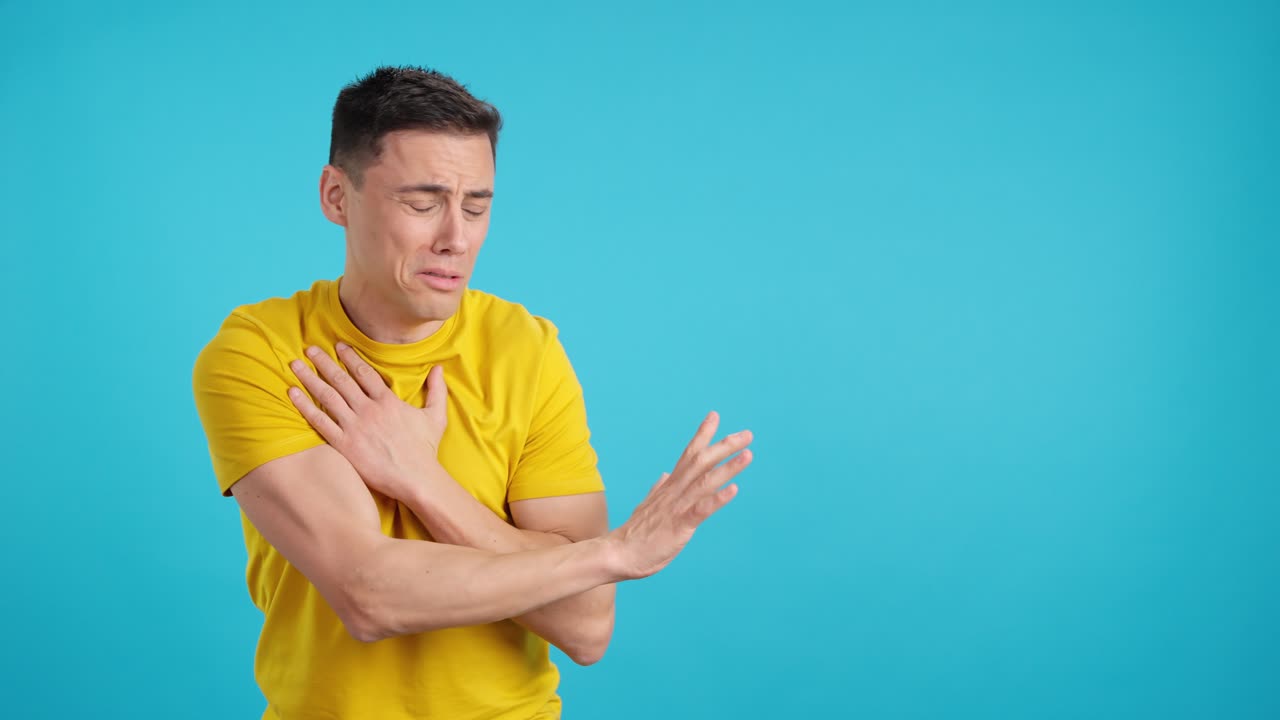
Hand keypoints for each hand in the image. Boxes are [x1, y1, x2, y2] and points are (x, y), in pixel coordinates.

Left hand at [286, 342, 447, 499]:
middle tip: (309, 349)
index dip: (349, 357)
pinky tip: (293, 394)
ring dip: (309, 378)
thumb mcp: (436, 416)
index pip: (364, 372)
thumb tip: (439, 368)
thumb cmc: (425, 450)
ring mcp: (355, 427)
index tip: (337, 346)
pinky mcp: (344, 445)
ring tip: (295, 366)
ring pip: (327, 396)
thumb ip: (437, 390)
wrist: (416, 479)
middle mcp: (368, 410)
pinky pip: (320, 422)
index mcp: (388, 401)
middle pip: (341, 380)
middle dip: (323, 362)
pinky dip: (304, 406)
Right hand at [606, 411, 752, 579]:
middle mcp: (674, 491)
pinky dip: (718, 499)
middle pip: (701, 461)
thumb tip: (664, 474)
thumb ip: (658, 489)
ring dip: (728, 467)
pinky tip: (734, 490)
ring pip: (705, 481)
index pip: (688, 454)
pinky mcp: (679, 525)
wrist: (617, 554)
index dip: (702, 435)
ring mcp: (677, 507)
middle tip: (747, 434)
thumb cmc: (635, 534)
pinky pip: (701, 509)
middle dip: (725, 446)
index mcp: (669, 487)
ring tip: (748, 454)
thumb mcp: (647, 506)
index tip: (714, 415)